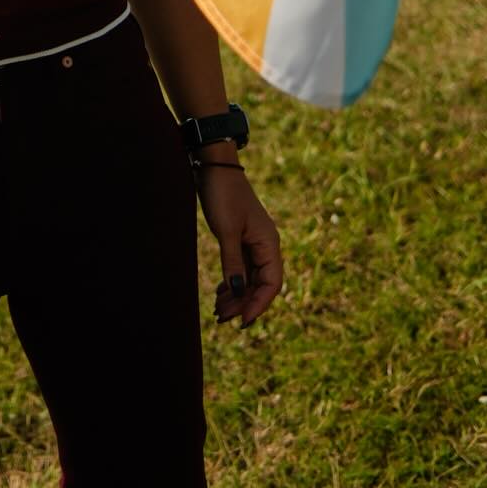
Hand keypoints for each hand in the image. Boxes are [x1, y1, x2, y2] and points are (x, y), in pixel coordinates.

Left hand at [196, 163, 282, 327]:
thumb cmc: (223, 194)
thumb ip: (233, 262)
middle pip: (260, 284)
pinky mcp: (240, 239)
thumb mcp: (227, 230)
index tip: (243, 321)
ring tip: (218, 311)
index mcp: (269, 243)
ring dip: (237, 296)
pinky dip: (233, 283)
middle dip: (243, 303)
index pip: (272, 283)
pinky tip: (221, 294)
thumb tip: (238, 293)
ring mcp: (253, 242)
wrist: (214, 166)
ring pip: (250, 278)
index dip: (259, 304)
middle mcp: (265, 245)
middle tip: (222, 318)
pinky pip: (241, 269)